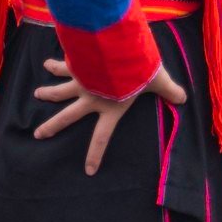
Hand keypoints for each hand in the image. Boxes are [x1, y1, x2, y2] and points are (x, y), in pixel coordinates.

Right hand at [33, 58, 185, 174]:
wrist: (113, 50)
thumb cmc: (136, 70)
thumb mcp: (157, 81)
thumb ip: (169, 90)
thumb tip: (184, 98)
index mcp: (110, 109)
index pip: (101, 138)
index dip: (95, 155)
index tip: (88, 171)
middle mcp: (90, 98)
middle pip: (68, 116)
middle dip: (52, 126)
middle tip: (38, 134)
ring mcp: (80, 81)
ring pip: (59, 90)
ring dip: (48, 93)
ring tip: (37, 93)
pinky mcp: (76, 64)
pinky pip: (64, 64)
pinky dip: (56, 64)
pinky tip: (47, 63)